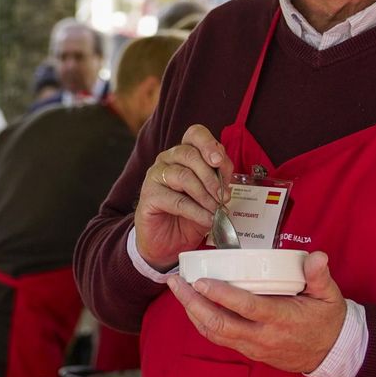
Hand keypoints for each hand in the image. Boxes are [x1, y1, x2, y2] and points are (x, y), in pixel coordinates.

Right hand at [134, 124, 233, 270]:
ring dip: (205, 195)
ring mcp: (155, 176)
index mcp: (184, 154)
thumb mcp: (210, 196)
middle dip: (211, 176)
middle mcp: (167, 159)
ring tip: (216, 210)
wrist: (167, 242)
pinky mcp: (149, 195)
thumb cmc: (188, 216)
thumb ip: (219, 180)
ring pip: (184, 176)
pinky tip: (206, 219)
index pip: (195, 135)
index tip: (219, 161)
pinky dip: (196, 211)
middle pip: (190, 154)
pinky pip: (176, 199)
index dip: (208, 143)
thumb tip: (226, 175)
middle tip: (224, 196)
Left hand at [165, 251, 348, 373]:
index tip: (201, 281)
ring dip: (193, 312)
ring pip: (215, 334)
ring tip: (178, 290)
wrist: (331, 354)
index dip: (221, 295)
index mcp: (282, 318)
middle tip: (177, 282)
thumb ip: (320, 276)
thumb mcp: (330, 296)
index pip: (247, 307)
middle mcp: (264, 336)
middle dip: (193, 303)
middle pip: (220, 324)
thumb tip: (317, 257)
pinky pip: (220, 339)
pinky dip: (203, 323)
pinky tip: (193, 306)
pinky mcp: (250, 351)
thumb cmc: (327, 320)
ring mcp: (254, 347)